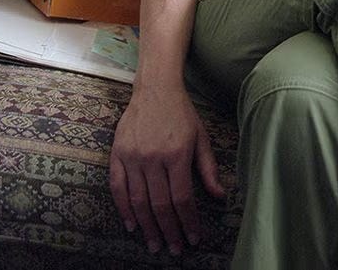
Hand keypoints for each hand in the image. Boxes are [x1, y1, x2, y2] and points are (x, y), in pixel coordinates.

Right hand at [109, 82, 225, 254]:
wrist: (156, 88)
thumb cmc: (182, 114)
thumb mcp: (201, 137)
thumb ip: (208, 168)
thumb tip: (220, 196)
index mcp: (178, 154)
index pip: (182, 198)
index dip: (188, 222)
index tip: (193, 238)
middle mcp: (154, 157)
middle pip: (160, 204)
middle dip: (168, 231)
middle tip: (173, 250)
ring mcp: (133, 156)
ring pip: (138, 201)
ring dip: (146, 226)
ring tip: (154, 244)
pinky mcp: (117, 153)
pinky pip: (117, 188)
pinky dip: (123, 209)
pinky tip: (132, 225)